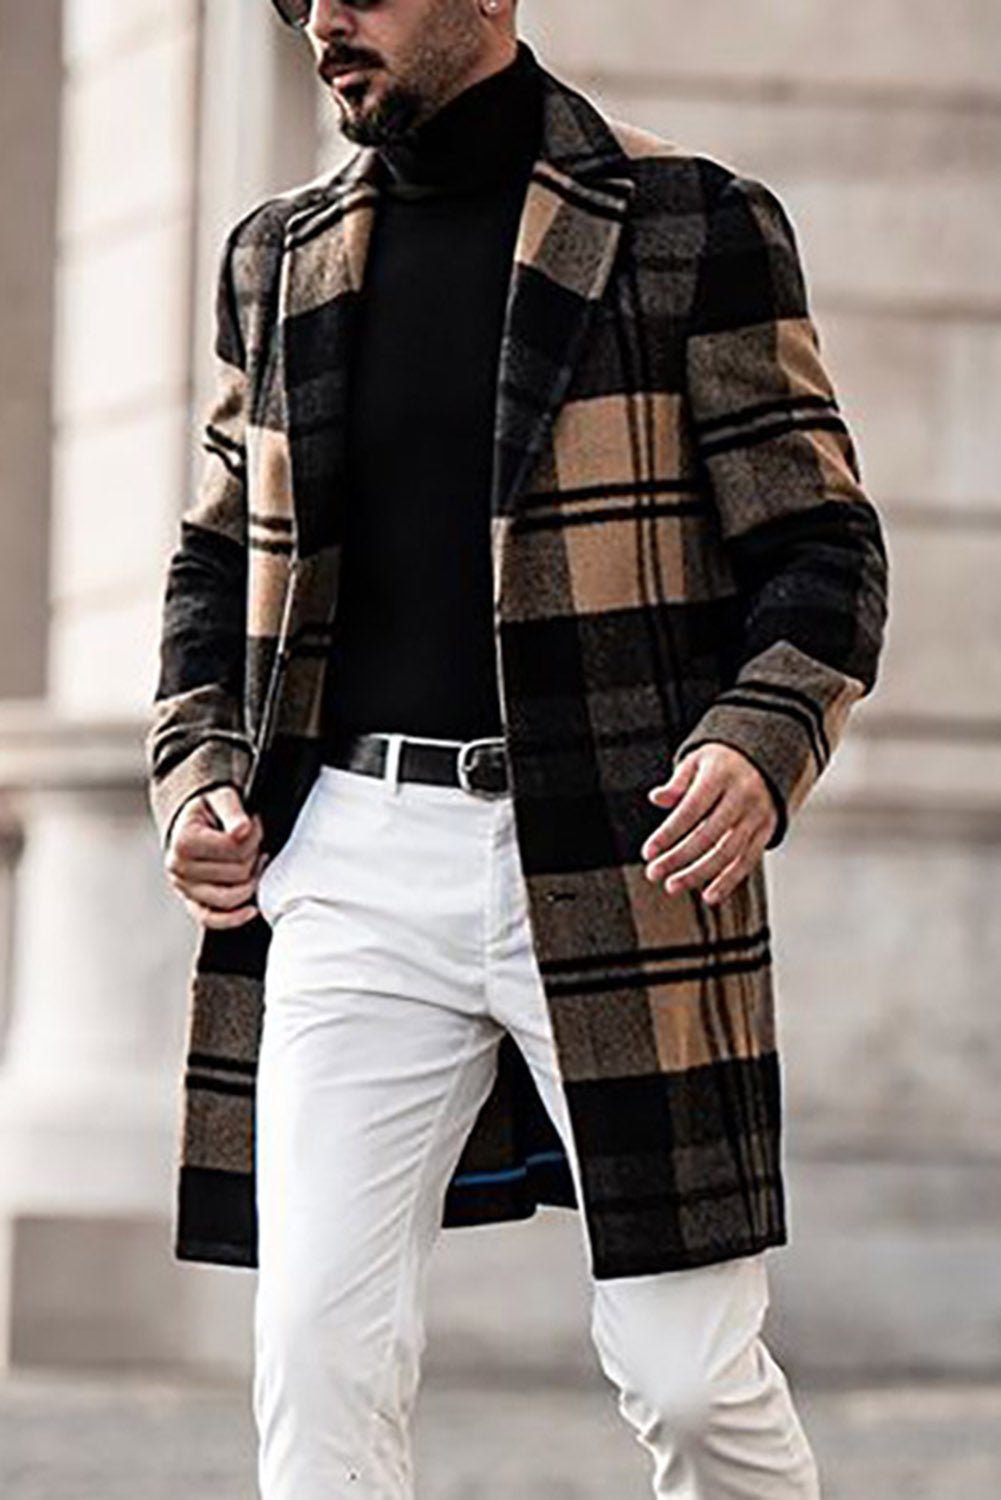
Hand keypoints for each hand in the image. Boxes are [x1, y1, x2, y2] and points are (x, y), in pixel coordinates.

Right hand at [165, 785, 269, 928]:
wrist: (191, 822)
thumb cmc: (207, 810)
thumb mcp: (220, 797)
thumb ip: (232, 811)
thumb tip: (242, 830)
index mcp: (183, 842)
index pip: (235, 848)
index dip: (254, 835)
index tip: (252, 824)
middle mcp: (178, 868)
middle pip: (237, 874)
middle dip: (253, 856)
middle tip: (252, 841)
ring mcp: (184, 888)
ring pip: (230, 898)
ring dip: (249, 880)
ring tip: (251, 861)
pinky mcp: (191, 902)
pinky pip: (211, 919)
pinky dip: (233, 918)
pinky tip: (250, 910)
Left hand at [640, 743, 777, 905]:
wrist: (763, 757)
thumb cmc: (721, 762)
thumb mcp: (696, 761)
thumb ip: (677, 783)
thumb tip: (657, 798)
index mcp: (721, 775)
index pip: (690, 810)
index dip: (668, 833)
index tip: (648, 852)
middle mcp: (743, 795)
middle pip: (708, 835)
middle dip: (678, 858)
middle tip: (654, 873)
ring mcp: (758, 814)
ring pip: (728, 852)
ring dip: (699, 874)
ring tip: (673, 885)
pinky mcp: (767, 829)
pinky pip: (748, 860)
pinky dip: (729, 881)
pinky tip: (710, 895)